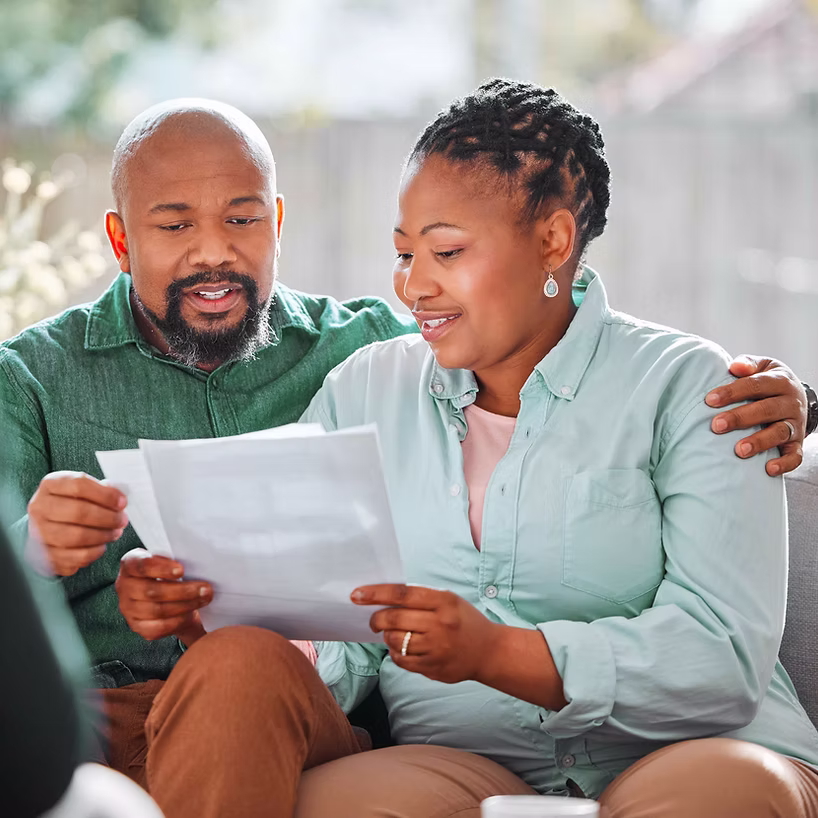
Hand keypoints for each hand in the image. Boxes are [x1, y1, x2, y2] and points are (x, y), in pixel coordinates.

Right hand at [28, 471, 127, 575]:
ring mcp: (39, 533)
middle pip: (79, 512)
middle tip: (122, 520)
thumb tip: (119, 498)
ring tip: (115, 532)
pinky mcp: (45, 555)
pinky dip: (95, 552)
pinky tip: (102, 545)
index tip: (122, 502)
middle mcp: (40, 507)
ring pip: (77, 536)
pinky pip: (76, 556)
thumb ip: (101, 490)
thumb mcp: (83, 490)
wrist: (47, 526)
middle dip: (108, 517)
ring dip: (103, 535)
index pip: (79, 485)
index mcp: (50, 484)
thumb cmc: (71, 504)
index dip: (106, 494)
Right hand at [116, 550, 212, 645]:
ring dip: (185, 605)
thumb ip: (177, 558)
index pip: (140, 565)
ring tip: (204, 599)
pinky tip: (191, 614)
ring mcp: (128, 608)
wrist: (172, 595)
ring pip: (157, 610)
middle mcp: (124, 586)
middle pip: (151, 591)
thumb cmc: (172, 573)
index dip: (160, 568)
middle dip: (182, 590)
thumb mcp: (171, 561)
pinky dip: (177, 621)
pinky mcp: (137, 626)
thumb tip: (199, 561)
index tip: (182, 570)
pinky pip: (157, 627)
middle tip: (205, 588)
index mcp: (130, 564)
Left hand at [352, 584, 499, 683]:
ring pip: (394, 641)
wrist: (489, 651)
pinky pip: (401, 660)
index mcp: (443, 601)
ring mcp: (437, 648)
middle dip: (376, 619)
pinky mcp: (433, 668)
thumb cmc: (463, 620)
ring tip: (393, 634)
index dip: (375, 594)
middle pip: (394, 619)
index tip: (356, 595)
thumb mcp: (448, 600)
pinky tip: (402, 648)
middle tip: (374, 621)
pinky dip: (395, 653)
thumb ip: (420, 598)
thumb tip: (382, 598)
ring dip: (387, 637)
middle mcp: (440, 624)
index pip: (401, 595)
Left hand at [705, 355, 805, 475]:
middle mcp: (790, 402)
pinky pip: (795, 455)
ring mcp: (795, 423)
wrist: (797, 396)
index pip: (755, 385)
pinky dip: (784, 463)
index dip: (732, 392)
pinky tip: (768, 468)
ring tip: (739, 450)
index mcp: (780, 381)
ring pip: (779, 433)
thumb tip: (735, 367)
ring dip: (759, 442)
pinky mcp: (798, 442)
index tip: (709, 400)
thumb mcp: (762, 367)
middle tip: (716, 425)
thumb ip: (748, 365)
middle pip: (766, 410)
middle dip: (740, 418)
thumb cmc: (768, 381)